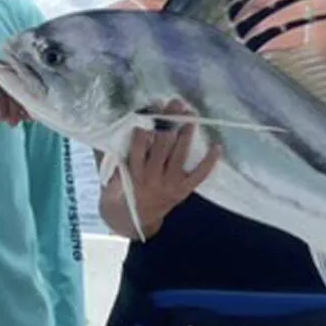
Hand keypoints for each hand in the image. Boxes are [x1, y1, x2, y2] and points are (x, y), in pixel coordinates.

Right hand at [119, 99, 221, 237]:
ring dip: (185, 132)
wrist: (132, 222)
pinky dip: (209, 161)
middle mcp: (152, 177)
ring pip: (179, 154)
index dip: (146, 122)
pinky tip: (217, 146)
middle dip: (168, 121)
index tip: (152, 108)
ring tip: (190, 114)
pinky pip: (199, 175)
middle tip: (174, 104)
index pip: (139, 143)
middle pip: (161, 144)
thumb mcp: (108, 178)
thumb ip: (111, 158)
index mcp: (132, 173)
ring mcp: (170, 184)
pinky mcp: (183, 190)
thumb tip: (110, 131)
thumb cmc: (118, 194)